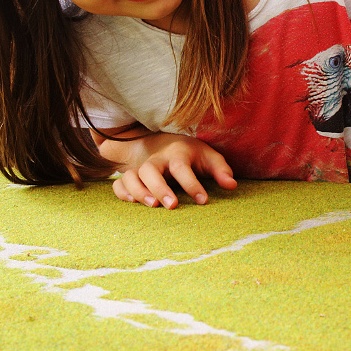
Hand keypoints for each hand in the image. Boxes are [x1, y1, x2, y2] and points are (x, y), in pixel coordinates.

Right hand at [107, 132, 237, 208]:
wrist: (168, 144)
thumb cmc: (193, 156)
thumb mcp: (209, 157)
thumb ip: (221, 170)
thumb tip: (231, 185)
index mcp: (178, 154)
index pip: (182, 167)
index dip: (192, 184)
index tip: (203, 200)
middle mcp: (157, 160)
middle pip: (150, 169)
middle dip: (160, 188)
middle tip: (172, 206)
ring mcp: (141, 168)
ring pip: (131, 176)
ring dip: (139, 191)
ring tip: (152, 206)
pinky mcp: (132, 176)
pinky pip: (119, 184)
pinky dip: (122, 193)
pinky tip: (132, 203)